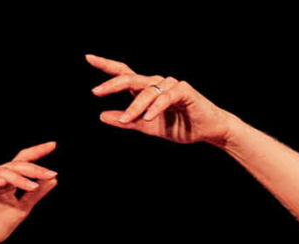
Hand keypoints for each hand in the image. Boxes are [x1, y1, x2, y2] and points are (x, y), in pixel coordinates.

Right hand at [0, 142, 59, 243]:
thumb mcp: (23, 208)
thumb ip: (36, 193)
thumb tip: (54, 178)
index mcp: (8, 180)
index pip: (22, 161)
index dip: (36, 152)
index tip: (53, 145)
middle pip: (14, 165)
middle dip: (33, 168)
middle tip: (49, 173)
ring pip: (0, 171)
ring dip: (17, 177)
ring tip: (32, 185)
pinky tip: (4, 182)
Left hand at [87, 54, 237, 145]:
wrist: (210, 131)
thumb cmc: (182, 126)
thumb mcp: (148, 126)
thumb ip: (127, 121)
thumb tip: (101, 116)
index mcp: (148, 88)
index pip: (125, 73)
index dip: (107, 65)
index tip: (88, 58)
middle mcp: (157, 82)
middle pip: (130, 78)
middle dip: (112, 84)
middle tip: (96, 92)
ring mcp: (171, 84)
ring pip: (146, 92)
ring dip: (134, 107)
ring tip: (126, 120)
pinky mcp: (184, 90)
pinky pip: (165, 98)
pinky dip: (155, 108)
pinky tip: (147, 117)